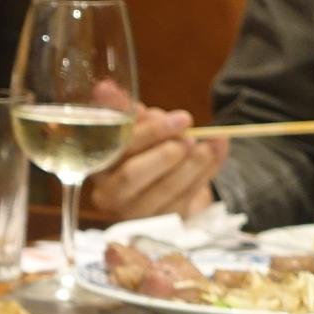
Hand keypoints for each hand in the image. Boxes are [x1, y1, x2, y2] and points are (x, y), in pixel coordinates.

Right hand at [88, 107, 228, 219]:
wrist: (161, 184)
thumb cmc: (143, 151)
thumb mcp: (135, 128)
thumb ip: (122, 111)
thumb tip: (104, 89)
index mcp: (96, 166)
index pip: (117, 150)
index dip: (148, 133)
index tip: (179, 118)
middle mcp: (108, 195)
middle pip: (132, 174)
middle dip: (165, 153)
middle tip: (190, 136)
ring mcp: (135, 214)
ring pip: (163, 190)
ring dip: (192, 163)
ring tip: (210, 143)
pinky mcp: (161, 224)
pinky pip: (185, 200)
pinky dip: (206, 174)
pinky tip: (217, 152)